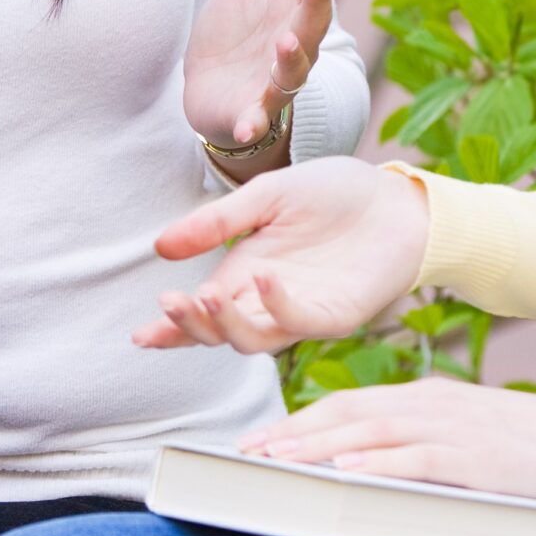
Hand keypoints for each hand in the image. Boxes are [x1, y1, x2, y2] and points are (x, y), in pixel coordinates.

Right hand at [134, 156, 428, 352]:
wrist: (393, 196)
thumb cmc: (334, 194)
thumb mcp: (267, 196)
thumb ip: (217, 222)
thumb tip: (160, 248)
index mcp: (245, 274)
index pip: (202, 311)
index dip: (171, 327)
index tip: (141, 334)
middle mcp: (268, 301)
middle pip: (219, 333)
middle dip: (190, 326)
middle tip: (169, 305)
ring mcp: (302, 313)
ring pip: (252, 341)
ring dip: (224, 324)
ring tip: (203, 296)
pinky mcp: (336, 316)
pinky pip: (299, 322)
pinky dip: (276, 305)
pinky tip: (263, 278)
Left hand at [183, 0, 348, 148]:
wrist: (213, 92)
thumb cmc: (240, 32)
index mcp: (295, 7)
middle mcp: (295, 43)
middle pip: (311, 22)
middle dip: (317, 2)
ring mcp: (274, 80)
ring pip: (291, 70)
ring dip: (291, 58)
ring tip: (286, 41)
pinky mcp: (251, 113)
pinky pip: (256, 119)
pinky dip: (253, 122)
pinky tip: (248, 124)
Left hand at [239, 377, 535, 503]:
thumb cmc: (531, 451)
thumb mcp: (467, 438)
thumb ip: (420, 445)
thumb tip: (368, 468)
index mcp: (428, 398)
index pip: (350, 404)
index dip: (301, 421)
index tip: (263, 440)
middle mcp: (433, 405)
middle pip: (348, 414)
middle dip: (293, 433)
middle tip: (249, 453)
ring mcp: (454, 429)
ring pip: (370, 432)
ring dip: (317, 447)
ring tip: (277, 461)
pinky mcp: (475, 458)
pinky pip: (415, 459)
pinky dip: (376, 464)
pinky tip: (345, 472)